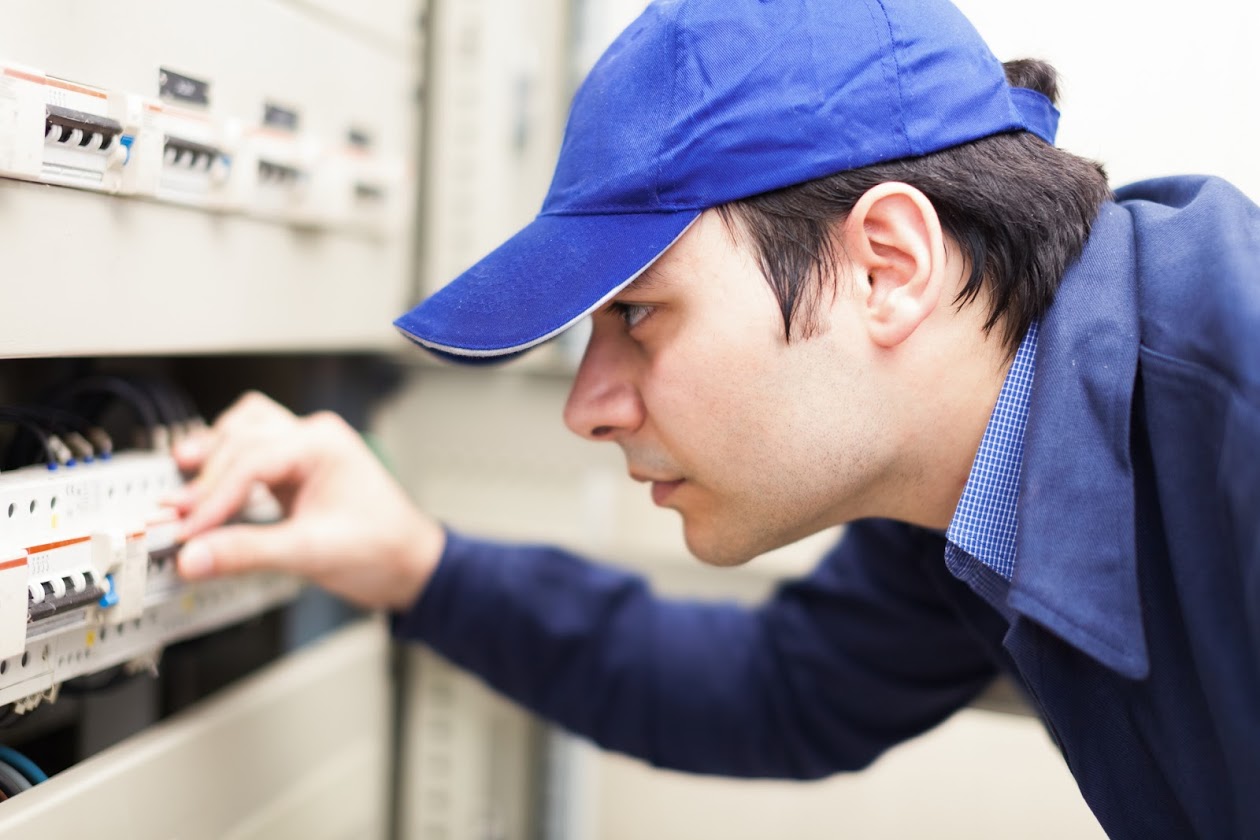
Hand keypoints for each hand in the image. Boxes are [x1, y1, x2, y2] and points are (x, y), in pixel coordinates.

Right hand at [167, 391, 444, 611]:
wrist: (411, 565)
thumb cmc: (382, 549)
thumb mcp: (311, 554)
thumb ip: (248, 552)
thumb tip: (194, 557)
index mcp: (323, 444)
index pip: (250, 460)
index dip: (212, 497)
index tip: (186, 530)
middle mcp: (313, 438)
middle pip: (240, 439)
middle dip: (205, 480)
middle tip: (176, 517)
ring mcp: (304, 451)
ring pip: (242, 432)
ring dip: (212, 458)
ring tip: (185, 491)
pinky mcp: (295, 471)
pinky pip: (250, 453)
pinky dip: (225, 467)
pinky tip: (208, 490)